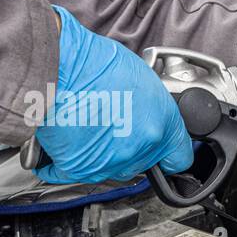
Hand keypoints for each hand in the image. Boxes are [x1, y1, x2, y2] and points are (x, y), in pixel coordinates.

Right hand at [34, 6, 193, 183]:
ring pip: (110, 169)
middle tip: (111, 123)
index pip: (179, 158)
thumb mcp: (142, 78)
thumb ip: (150, 107)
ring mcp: (109, 162)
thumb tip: (145, 115)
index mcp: (161, 127)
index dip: (170, 156)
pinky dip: (67, 162)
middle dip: (129, 147)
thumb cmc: (93, 62)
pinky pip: (73, 174)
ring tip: (86, 125)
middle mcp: (139, 149)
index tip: (164, 155)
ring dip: (101, 154)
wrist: (57, 65)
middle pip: (140, 163)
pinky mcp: (79, 168)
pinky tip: (65, 144)